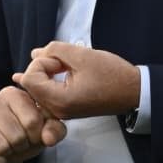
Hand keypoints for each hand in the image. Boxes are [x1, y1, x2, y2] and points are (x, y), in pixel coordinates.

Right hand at [0, 85, 66, 162]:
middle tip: (17, 144)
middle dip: (21, 146)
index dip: (36, 136)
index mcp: (15, 94)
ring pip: (1, 146)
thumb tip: (48, 138)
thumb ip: (54, 130)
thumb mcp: (40, 131)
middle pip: (17, 136)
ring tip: (6, 148)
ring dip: (8, 154)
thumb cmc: (19, 134)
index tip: (32, 137)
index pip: (33, 121)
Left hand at [12, 40, 140, 120]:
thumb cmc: (113, 75)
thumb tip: (35, 54)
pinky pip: (48, 93)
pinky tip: (52, 70)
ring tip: (65, 65)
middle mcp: (57, 110)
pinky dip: (50, 79)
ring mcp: (61, 111)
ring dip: (47, 72)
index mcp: (60, 100)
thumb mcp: (82, 55)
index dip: (41, 63)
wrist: (133, 91)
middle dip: (43, 67)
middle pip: (31, 85)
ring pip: (38, 88)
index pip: (29, 79)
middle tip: (65, 62)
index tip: (61, 60)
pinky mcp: (67, 108)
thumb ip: (55, 50)